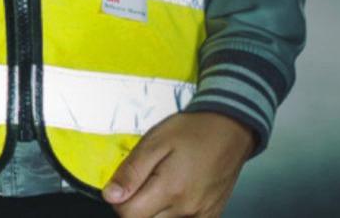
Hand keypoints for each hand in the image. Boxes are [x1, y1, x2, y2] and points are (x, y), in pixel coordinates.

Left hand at [101, 111, 257, 216]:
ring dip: (154, 210)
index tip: (124, 184)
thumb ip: (132, 171)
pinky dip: (172, 213)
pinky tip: (174, 195)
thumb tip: (110, 196)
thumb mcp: (155, 141)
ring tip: (160, 184)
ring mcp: (201, 217)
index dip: (119, 200)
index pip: (129, 215)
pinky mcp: (210, 217)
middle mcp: (187, 210)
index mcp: (170, 189)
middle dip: (136, 206)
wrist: (229, 130)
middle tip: (144, 181)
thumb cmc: (191, 131)